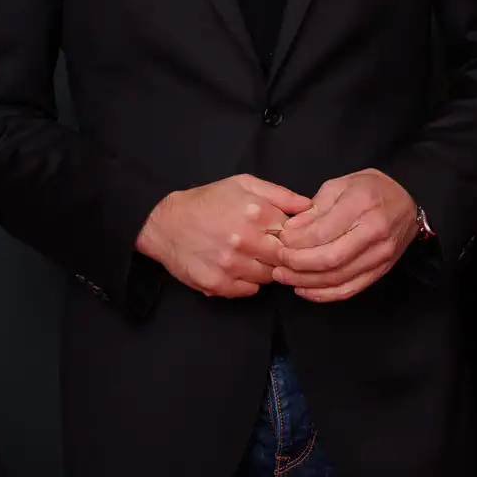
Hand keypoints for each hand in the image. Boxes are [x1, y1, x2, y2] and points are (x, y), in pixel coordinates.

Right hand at [136, 175, 313, 298]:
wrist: (165, 224)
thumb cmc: (207, 201)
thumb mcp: (243, 184)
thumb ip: (280, 194)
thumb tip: (310, 207)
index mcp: (255, 212)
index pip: (296, 234)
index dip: (295, 236)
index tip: (286, 235)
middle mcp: (245, 240)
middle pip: (285, 258)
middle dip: (282, 254)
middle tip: (270, 247)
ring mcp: (231, 265)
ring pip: (269, 276)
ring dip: (267, 268)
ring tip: (253, 256)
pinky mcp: (218, 284)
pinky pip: (250, 291)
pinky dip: (249, 282)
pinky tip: (239, 268)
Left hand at [273, 169, 418, 302]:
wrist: (407, 201)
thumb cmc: (370, 189)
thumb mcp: (339, 185)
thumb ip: (314, 208)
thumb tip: (290, 231)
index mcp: (361, 205)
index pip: (322, 232)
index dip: (296, 242)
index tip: (280, 241)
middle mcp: (374, 233)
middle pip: (329, 259)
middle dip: (297, 264)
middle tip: (278, 263)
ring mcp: (380, 255)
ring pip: (337, 278)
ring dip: (306, 282)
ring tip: (284, 277)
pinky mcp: (381, 270)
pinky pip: (350, 289)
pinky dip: (324, 294)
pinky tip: (305, 289)